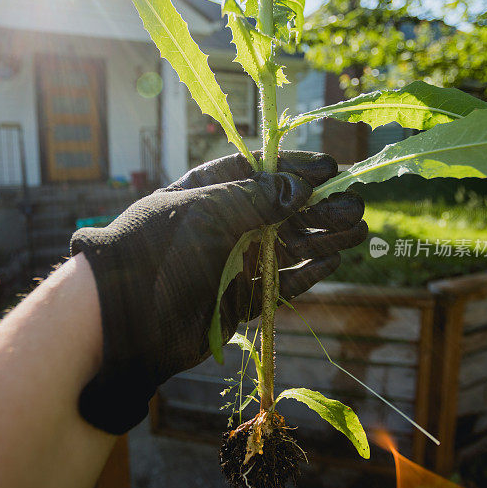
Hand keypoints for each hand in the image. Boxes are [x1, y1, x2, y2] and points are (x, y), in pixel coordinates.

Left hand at [70, 151, 366, 433]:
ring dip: (324, 238)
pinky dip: (309, 273)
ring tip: (359, 229)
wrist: (127, 318)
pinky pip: (283, 283)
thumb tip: (300, 187)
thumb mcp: (207, 211)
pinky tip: (335, 261)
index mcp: (209, 191)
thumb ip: (257, 198)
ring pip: (289, 247)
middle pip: (283, 210)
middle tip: (357, 204)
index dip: (297, 168)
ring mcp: (234, 262)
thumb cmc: (159, 250)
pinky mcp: (241, 299)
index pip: (261, 170)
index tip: (331, 169)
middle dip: (320, 207)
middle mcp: (225, 224)